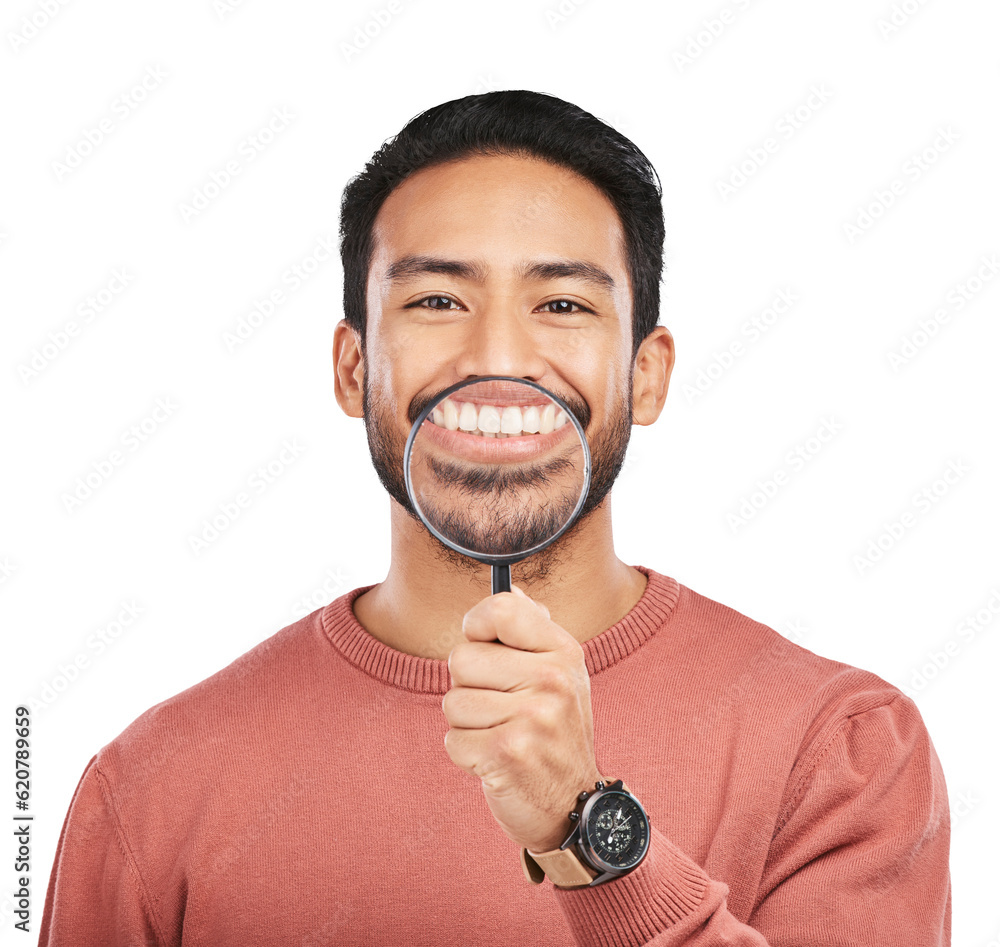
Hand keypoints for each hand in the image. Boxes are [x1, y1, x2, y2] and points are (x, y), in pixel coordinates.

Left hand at [442, 585, 603, 853]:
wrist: (574, 804)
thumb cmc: (555, 729)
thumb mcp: (559, 672)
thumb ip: (531, 629)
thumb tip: (509, 587)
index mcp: (563, 651)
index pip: (501, 608)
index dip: (478, 625)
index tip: (484, 645)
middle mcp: (553, 680)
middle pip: (461, 658)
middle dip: (468, 686)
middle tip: (500, 706)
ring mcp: (532, 718)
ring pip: (452, 702)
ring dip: (467, 724)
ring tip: (501, 734)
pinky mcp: (508, 755)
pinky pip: (452, 741)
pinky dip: (466, 754)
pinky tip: (496, 759)